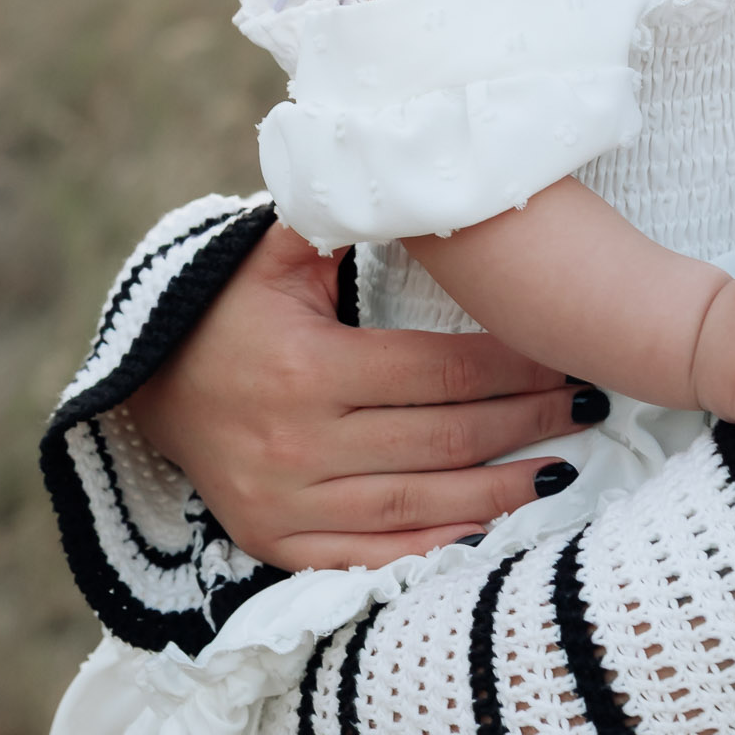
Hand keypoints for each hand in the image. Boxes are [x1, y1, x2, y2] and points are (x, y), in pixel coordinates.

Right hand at [132, 221, 584, 568]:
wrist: (147, 390)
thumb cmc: (226, 312)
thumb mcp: (270, 255)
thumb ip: (338, 222)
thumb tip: (412, 177)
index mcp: (308, 368)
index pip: (437, 373)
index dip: (511, 367)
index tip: (565, 355)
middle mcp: (300, 443)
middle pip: (443, 438)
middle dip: (526, 421)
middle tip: (587, 405)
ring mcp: (289, 504)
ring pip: (421, 506)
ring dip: (501, 492)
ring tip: (564, 471)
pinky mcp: (279, 544)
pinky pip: (374, 557)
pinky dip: (437, 548)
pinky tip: (492, 530)